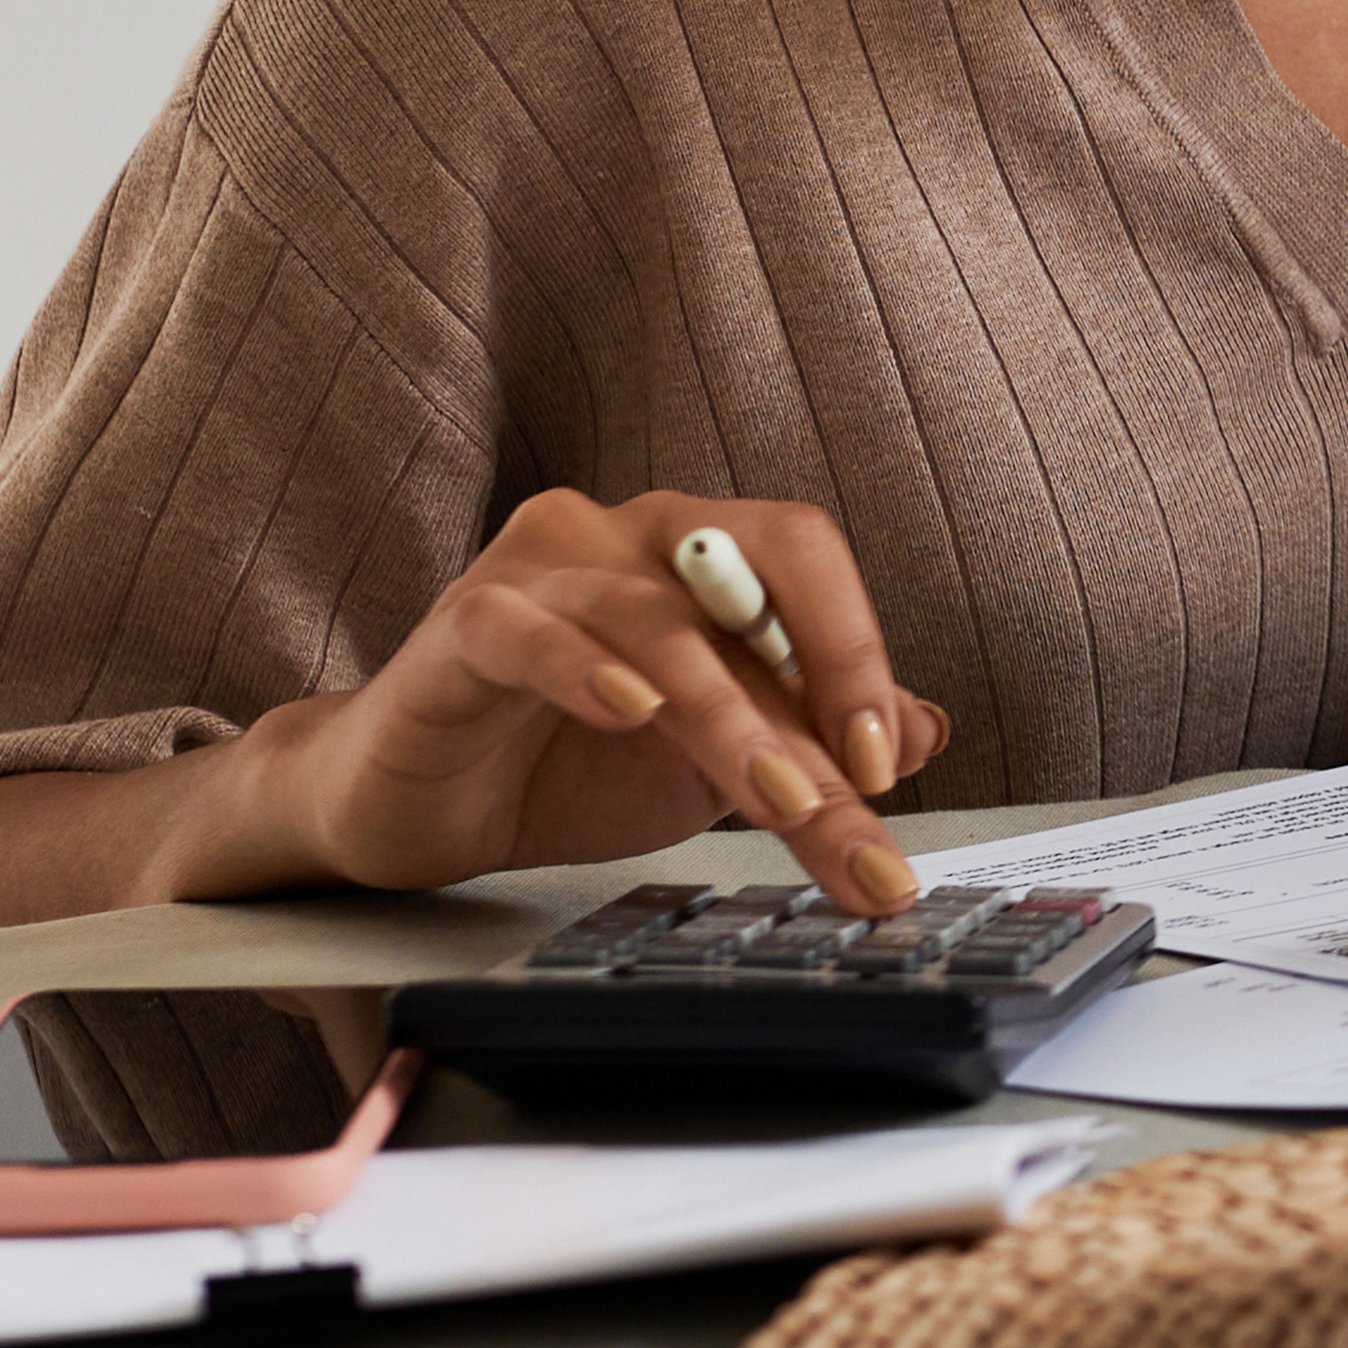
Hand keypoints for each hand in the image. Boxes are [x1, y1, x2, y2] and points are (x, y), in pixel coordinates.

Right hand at [255, 489, 950, 910]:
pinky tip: (629, 710)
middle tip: (849, 793)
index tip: (889, 764)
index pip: (807, 560)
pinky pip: (527, 629)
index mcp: (698, 555)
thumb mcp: (716, 766)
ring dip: (726, 716)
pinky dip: (584, 667)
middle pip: (751, 570)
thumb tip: (928, 730)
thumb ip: (813, 744)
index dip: (861, 651)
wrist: (419, 808)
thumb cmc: (562, 766)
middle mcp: (627, 538)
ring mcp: (541, 571)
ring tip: (774, 796)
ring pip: (655, 618)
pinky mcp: (464, 627)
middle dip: (816, 687)